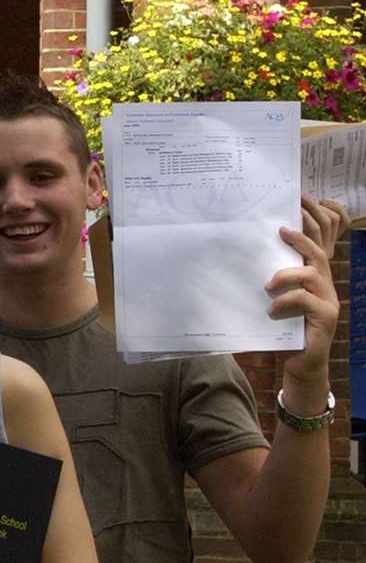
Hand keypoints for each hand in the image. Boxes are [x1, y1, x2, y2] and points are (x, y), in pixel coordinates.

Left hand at [268, 199, 342, 389]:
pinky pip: (306, 300)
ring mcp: (328, 299)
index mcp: (312, 276)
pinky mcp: (326, 317)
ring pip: (313, 272)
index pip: (318, 242)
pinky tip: (271, 310)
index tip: (298, 201)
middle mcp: (324, 283)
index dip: (311, 221)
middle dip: (304, 233)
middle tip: (283, 227)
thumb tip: (235, 257)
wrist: (300, 362)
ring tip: (268, 283)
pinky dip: (286, 301)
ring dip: (287, 273)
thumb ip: (266, 280)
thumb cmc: (282, 328)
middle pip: (320, 250)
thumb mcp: (273, 299)